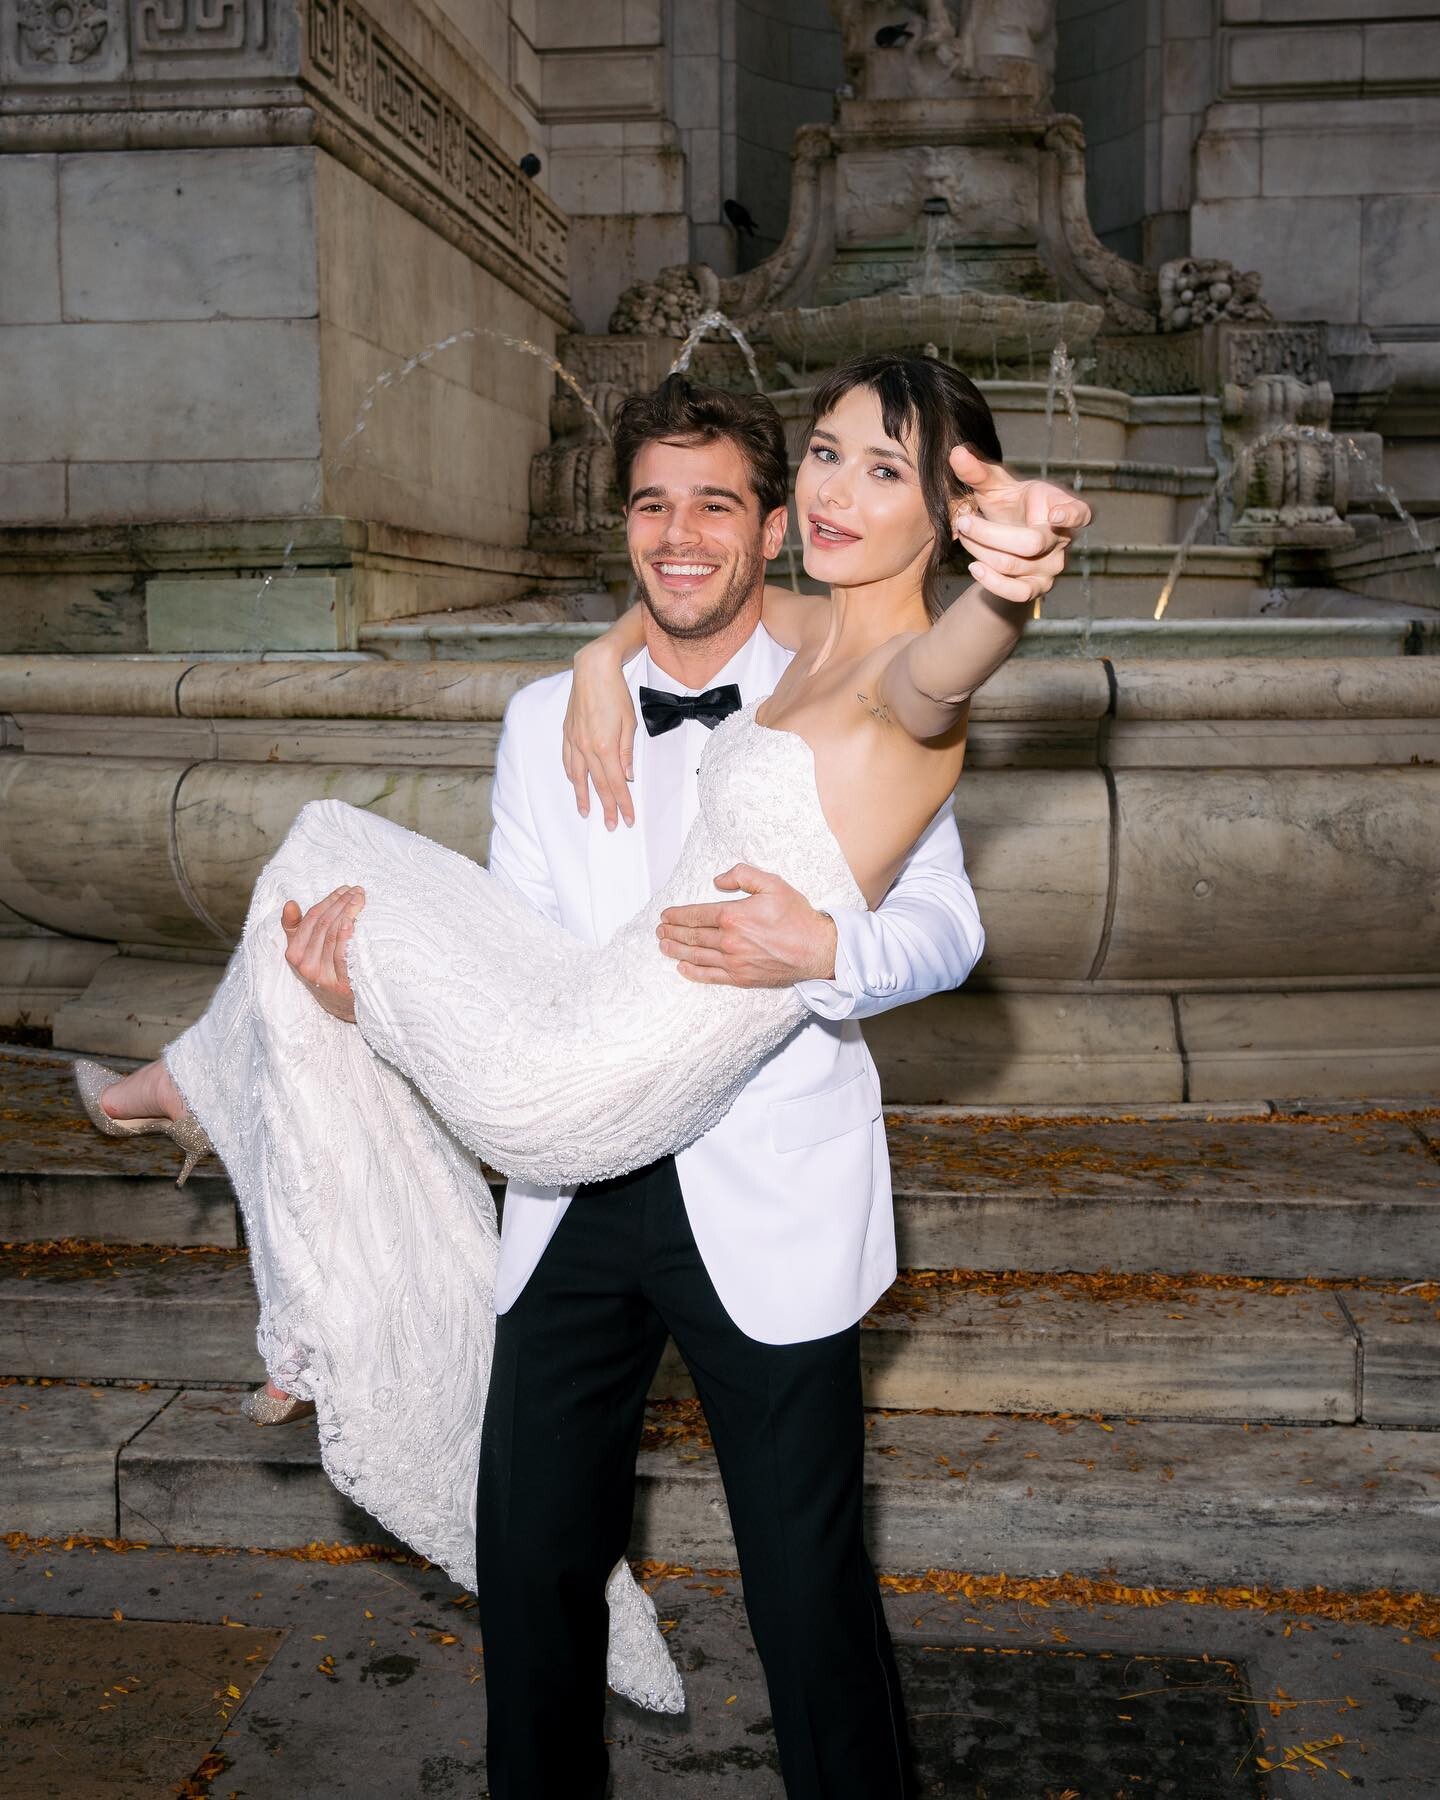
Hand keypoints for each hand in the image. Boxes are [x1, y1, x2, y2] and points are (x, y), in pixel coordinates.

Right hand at [281, 885, 363, 1021]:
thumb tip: (290, 904)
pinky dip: (346, 935)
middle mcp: (305, 965)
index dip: (328, 901)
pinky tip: (353, 922)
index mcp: (294, 954)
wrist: (341, 1006)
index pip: (311, 919)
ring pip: (333, 935)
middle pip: (323, 924)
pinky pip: (342, 954)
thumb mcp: (305, 952)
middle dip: (341, 903)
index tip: (344, 889)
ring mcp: (323, 976)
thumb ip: (295, 928)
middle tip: (357, 890)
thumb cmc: (324, 971)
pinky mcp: (341, 985)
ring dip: (348, 912)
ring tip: (360, 899)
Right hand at [563, 642, 638, 829]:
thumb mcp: (630, 723)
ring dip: (583, 796)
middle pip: (598, 785)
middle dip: (606, 807)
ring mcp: (575, 740)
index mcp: (605, 747)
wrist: (593, 670)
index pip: (617, 784)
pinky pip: (568, 760)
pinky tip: (573, 782)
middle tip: (611, 825)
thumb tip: (628, 775)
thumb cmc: (615, 693)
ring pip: (578, 776)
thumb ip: (626, 752)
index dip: (623, 804)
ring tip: (587, 812)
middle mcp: (587, 748)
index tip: (628, 819)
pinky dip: (571, 775)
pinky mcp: (568, 732)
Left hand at [658, 864, 837, 986]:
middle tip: (660, 930)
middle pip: (692, 936)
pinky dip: (694, 972)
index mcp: (734, 916)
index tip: (666, 916)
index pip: (696, 915)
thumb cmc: (797, 917)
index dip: (678, 915)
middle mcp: (729, 941)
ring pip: (697, 956)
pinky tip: (683, 968)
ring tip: (663, 946)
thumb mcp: (773, 883)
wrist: (817, 949)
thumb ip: (743, 875)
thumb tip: (718, 880)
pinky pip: (711, 976)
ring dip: (677, 950)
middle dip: (673, 932)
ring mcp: (734, 962)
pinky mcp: (742, 977)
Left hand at [948, 447, 1091, 605]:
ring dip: (981, 551)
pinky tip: (974, 567)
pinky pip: (1017, 593)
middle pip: (1031, 543)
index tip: (1055, 514)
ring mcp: (1052, 567)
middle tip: (964, 521)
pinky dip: (992, 582)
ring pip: (1014, 565)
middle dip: (989, 533)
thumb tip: (956, 453)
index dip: (1072, 515)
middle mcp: (1062, 540)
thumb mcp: (994, 487)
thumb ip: (979, 471)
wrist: (1007, 542)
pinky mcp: (1037, 589)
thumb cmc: (1008, 506)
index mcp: (1062, 508)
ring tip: (964, 535)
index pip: (1081, 513)